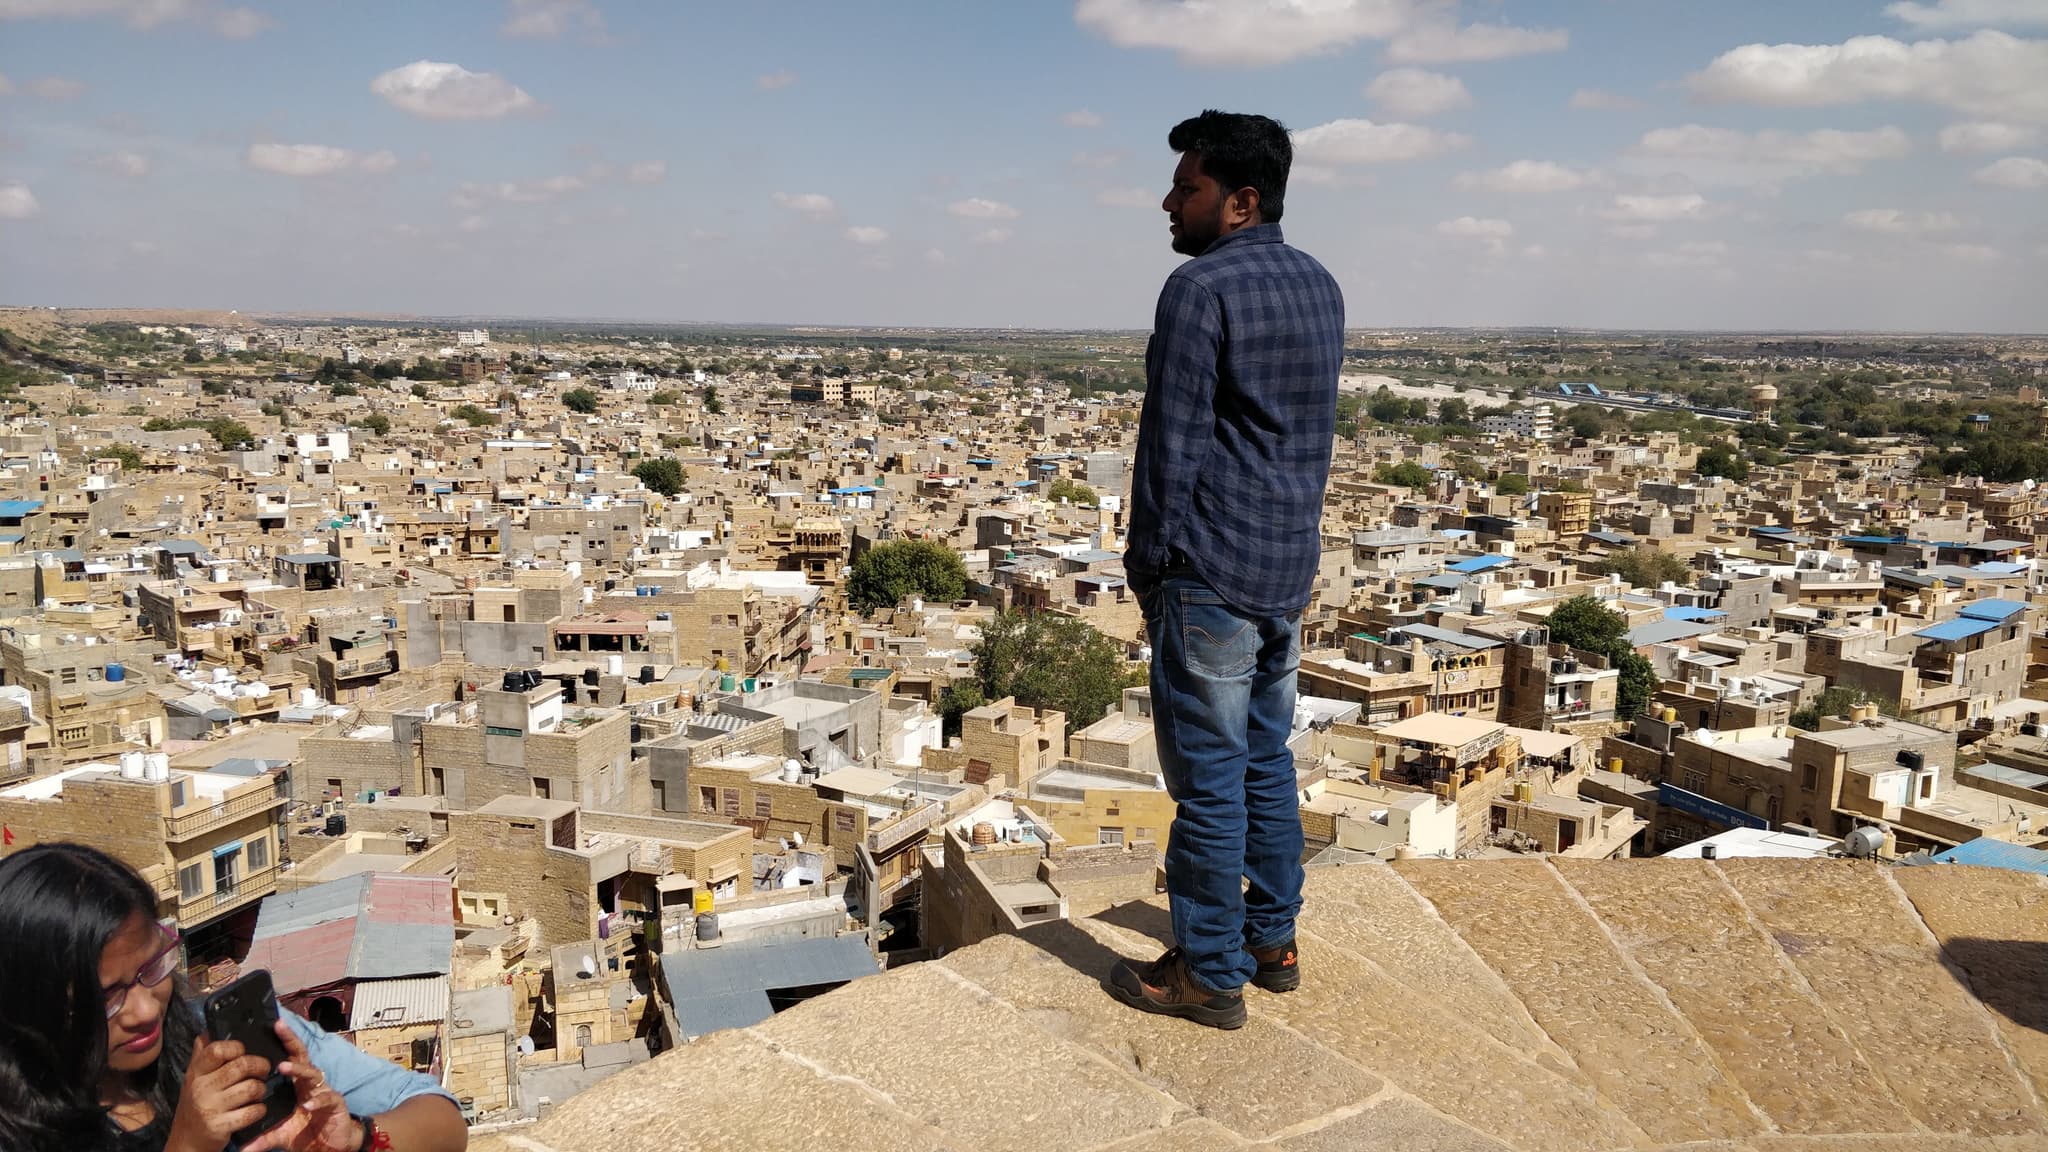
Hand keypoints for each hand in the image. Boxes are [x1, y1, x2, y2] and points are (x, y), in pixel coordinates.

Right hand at [167, 1036, 275, 1151]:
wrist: (186, 1142)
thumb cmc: (195, 1105)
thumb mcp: (194, 1079)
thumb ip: (202, 1056)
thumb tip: (207, 1031)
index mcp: (195, 1073)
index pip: (217, 1049)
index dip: (237, 1047)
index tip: (244, 1052)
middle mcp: (200, 1088)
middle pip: (242, 1066)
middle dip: (260, 1066)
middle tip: (263, 1070)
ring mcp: (210, 1108)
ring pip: (252, 1088)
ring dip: (261, 1089)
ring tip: (258, 1091)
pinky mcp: (220, 1127)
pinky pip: (253, 1111)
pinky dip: (260, 1109)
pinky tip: (256, 1109)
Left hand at [243, 1019, 363, 1151]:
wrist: (330, 1147)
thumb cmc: (306, 1134)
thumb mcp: (280, 1135)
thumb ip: (262, 1137)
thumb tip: (240, 1148)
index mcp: (296, 1086)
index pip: (288, 1059)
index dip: (282, 1043)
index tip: (268, 1029)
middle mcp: (310, 1084)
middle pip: (301, 1057)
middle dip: (291, 1041)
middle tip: (279, 1028)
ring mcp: (324, 1091)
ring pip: (313, 1074)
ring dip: (299, 1070)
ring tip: (284, 1067)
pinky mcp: (336, 1104)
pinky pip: (327, 1098)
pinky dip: (318, 1100)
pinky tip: (308, 1105)